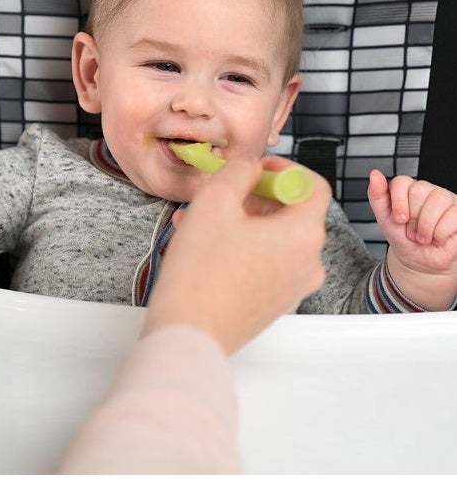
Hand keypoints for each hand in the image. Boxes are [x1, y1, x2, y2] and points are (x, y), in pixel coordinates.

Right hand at [143, 155, 331, 352]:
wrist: (189, 335)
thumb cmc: (201, 272)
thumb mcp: (215, 202)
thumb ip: (239, 172)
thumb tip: (251, 167)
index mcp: (305, 235)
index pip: (313, 186)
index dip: (284, 169)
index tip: (254, 169)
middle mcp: (309, 263)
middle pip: (292, 212)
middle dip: (255, 196)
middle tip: (221, 193)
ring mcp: (293, 287)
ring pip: (274, 238)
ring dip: (241, 221)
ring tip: (199, 219)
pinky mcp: (274, 303)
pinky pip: (265, 262)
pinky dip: (241, 247)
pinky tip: (204, 244)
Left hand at [368, 170, 456, 309]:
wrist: (420, 263)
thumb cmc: (404, 240)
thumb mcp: (385, 220)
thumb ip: (377, 197)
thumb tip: (375, 174)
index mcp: (408, 190)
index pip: (402, 182)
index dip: (398, 202)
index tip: (399, 220)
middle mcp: (428, 190)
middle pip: (419, 191)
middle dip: (413, 219)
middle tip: (413, 231)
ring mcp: (446, 199)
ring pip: (437, 200)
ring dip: (426, 227)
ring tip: (424, 236)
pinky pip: (452, 215)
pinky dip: (440, 233)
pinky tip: (438, 237)